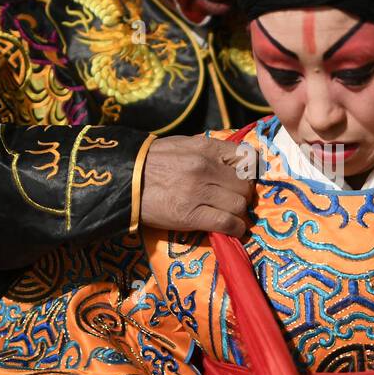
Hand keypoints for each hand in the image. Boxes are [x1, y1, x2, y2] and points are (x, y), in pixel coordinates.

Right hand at [139, 135, 254, 235]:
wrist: (123, 180)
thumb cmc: (152, 162)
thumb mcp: (183, 145)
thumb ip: (209, 151)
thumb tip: (234, 161)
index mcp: (205, 148)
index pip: (247, 157)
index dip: (250, 172)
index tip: (245, 180)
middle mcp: (206, 168)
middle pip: (245, 186)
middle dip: (244, 195)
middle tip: (235, 201)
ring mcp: (199, 192)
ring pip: (239, 205)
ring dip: (239, 213)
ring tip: (232, 216)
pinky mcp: (191, 216)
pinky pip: (227, 224)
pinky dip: (236, 229)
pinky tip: (234, 230)